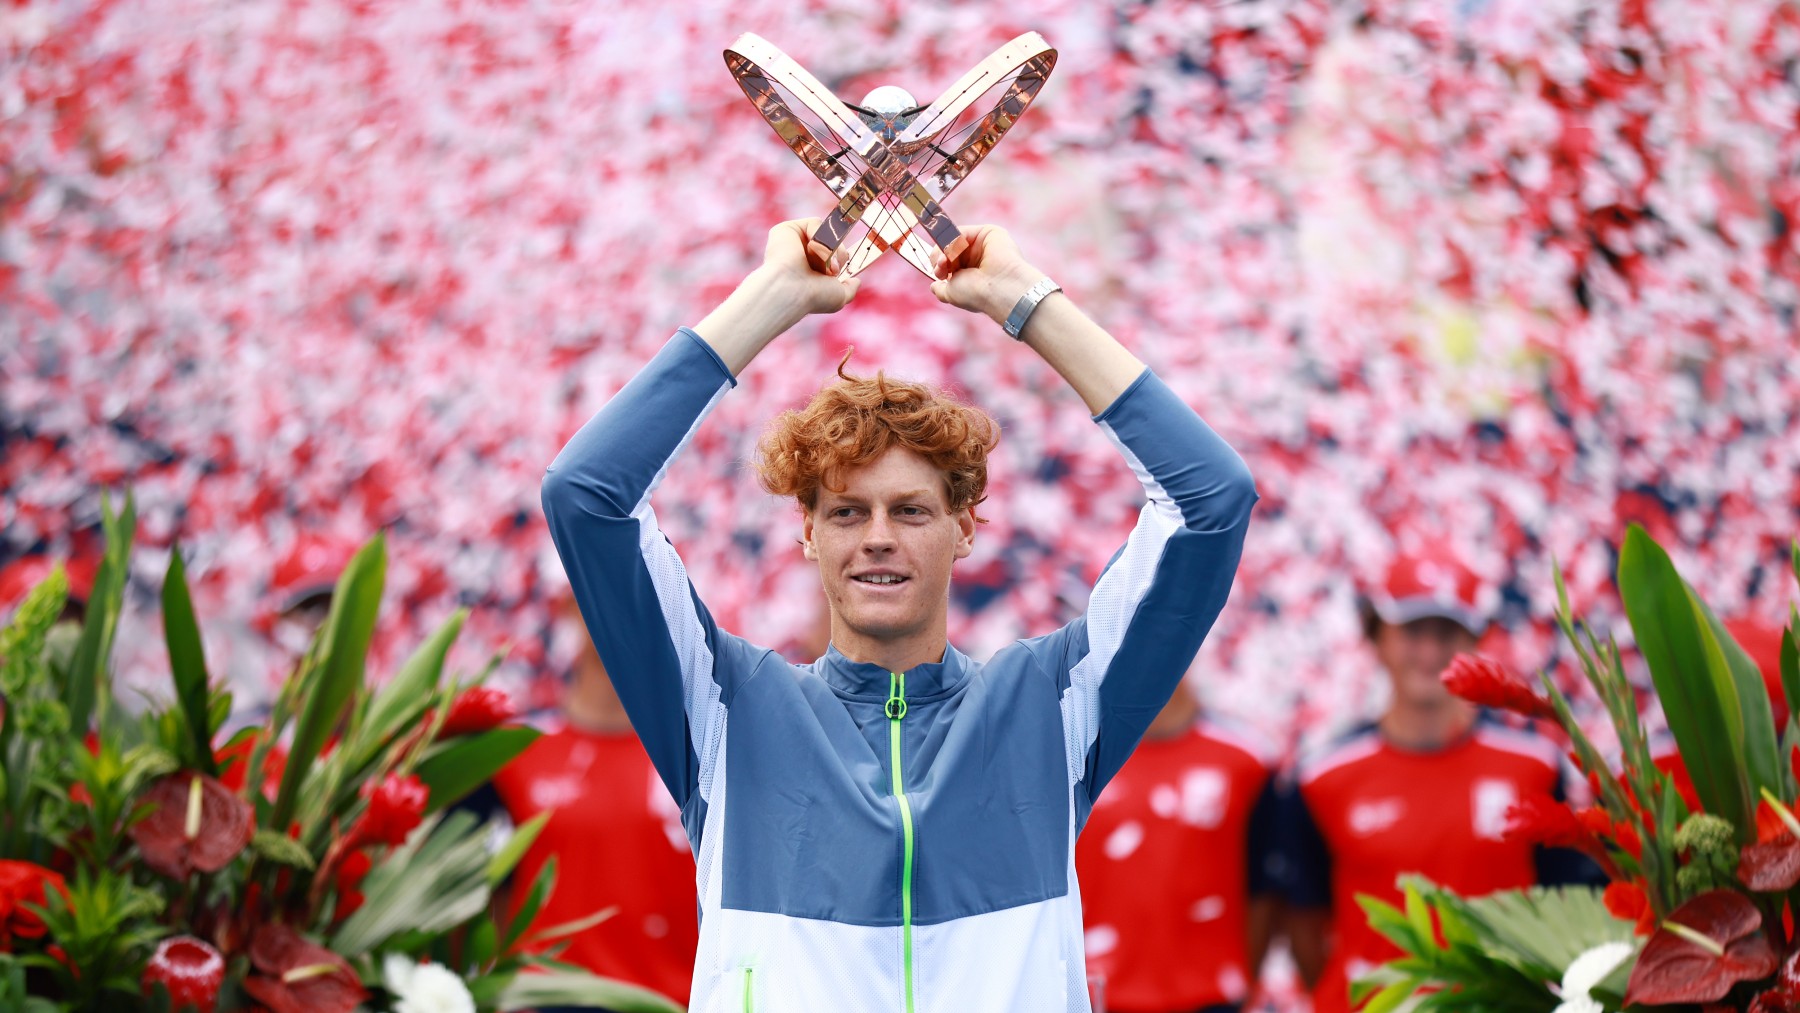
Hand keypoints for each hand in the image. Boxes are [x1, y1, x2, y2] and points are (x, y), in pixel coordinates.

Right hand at [755, 218, 860, 317]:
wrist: (792, 290)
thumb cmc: (814, 297)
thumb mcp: (839, 297)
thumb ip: (849, 289)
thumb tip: (857, 281)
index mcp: (811, 270)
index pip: (832, 256)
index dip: (840, 258)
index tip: (843, 266)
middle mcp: (801, 255)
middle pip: (834, 242)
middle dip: (838, 256)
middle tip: (832, 271)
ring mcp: (793, 241)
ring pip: (827, 233)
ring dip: (830, 249)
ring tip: (822, 265)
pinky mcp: (786, 230)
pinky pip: (815, 223)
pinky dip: (819, 236)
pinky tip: (810, 250)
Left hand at [928, 225, 1046, 324]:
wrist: (998, 288)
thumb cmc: (976, 294)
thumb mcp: (951, 294)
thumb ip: (941, 290)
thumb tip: (933, 286)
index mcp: (970, 274)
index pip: (948, 264)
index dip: (939, 266)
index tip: (938, 274)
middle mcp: (976, 259)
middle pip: (947, 250)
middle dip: (939, 259)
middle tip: (941, 268)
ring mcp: (982, 245)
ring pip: (952, 240)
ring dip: (944, 250)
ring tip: (947, 262)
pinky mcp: (988, 233)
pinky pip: (961, 231)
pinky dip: (952, 240)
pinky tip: (954, 251)